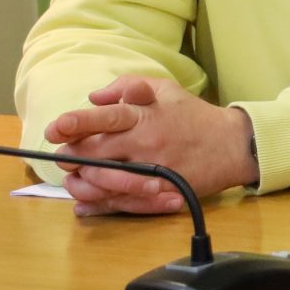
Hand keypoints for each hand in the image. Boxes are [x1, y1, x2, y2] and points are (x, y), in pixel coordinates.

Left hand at [45, 77, 257, 214]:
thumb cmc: (194, 116)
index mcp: (146, 116)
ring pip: (105, 181)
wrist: (234, 145)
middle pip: (97, 153)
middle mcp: (147, 142)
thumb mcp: (165, 89)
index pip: (106, 117)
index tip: (55, 130)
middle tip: (65, 158)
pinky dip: (101, 203)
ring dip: (84, 181)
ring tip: (78, 178)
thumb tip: (94, 97)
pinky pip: (124, 201)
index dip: (77, 123)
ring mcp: (154, 169)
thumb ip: (128, 86)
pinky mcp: (162, 191)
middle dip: (73, 157)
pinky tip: (87, 201)